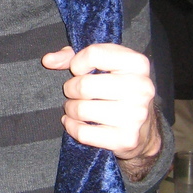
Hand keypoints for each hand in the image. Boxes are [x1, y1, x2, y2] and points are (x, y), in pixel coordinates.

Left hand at [42, 43, 160, 178]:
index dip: (77, 62)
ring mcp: (136, 115)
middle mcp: (141, 87)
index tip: (77, 70)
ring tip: (75, 107)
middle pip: (85, 85)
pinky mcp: (127, 138)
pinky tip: (73, 122)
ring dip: (71, 109)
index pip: (95, 54)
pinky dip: (72, 127)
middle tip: (73, 92)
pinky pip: (84, 133)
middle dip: (70, 89)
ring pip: (82, 110)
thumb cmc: (118, 89)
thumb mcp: (104, 65)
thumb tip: (48, 60)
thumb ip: (73, 56)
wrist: (144, 128)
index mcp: (137, 64)